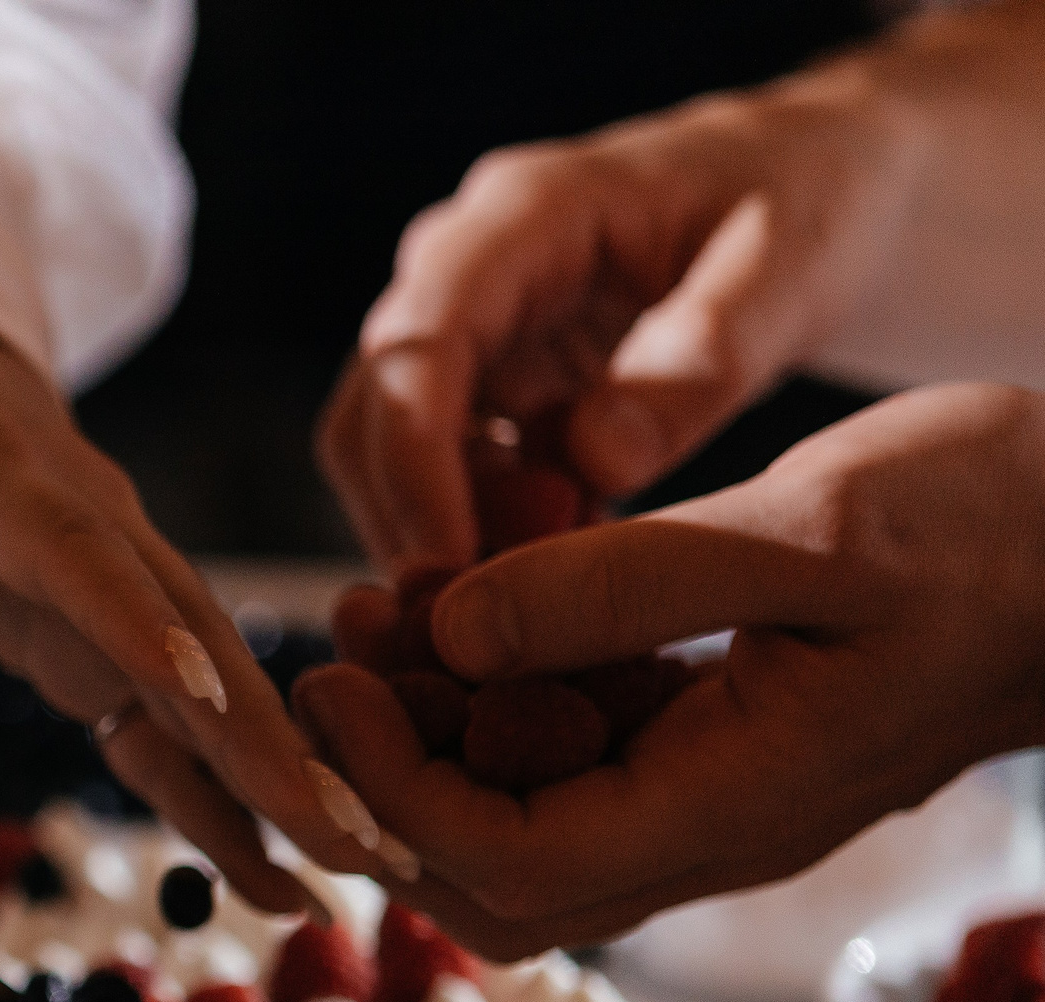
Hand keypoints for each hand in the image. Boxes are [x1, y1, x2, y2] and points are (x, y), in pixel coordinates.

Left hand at [0, 293, 408, 913]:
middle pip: (191, 631)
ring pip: (214, 678)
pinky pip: (179, 713)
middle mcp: (88, 521)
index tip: (205, 700)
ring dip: (284, 775)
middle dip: (271, 739)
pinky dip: (225, 789)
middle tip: (350, 831)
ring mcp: (121, 572)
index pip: (74, 553)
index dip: (138, 626)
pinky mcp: (121, 624)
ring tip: (360, 868)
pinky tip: (278, 871)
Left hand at [293, 383, 1044, 957]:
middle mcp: (707, 829)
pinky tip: (460, 599)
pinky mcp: (711, 741)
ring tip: (377, 608)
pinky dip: (497, 695)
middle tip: (332, 659)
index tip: (330, 685)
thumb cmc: (1004, 529)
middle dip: (387, 783)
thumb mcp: (812, 530)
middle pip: (488, 879)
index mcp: (732, 804)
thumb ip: (628, 589)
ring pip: (520, 816)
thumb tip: (453, 631)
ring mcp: (710, 793)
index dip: (391, 790)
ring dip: (431, 733)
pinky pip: (573, 755)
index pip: (506, 862)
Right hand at [316, 70, 913, 573]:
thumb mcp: (796, 269)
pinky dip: (491, 536)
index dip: (415, 462)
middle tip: (504, 613)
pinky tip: (574, 565)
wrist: (827, 188)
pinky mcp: (493, 386)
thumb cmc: (818, 203)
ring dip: (450, 534)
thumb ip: (703, 359)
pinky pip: (450, 478)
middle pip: (373, 410)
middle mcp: (469, 266)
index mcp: (531, 212)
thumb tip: (595, 462)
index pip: (419, 343)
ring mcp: (473, 329)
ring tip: (565, 579)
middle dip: (415, 520)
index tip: (449, 568)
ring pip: (392, 456)